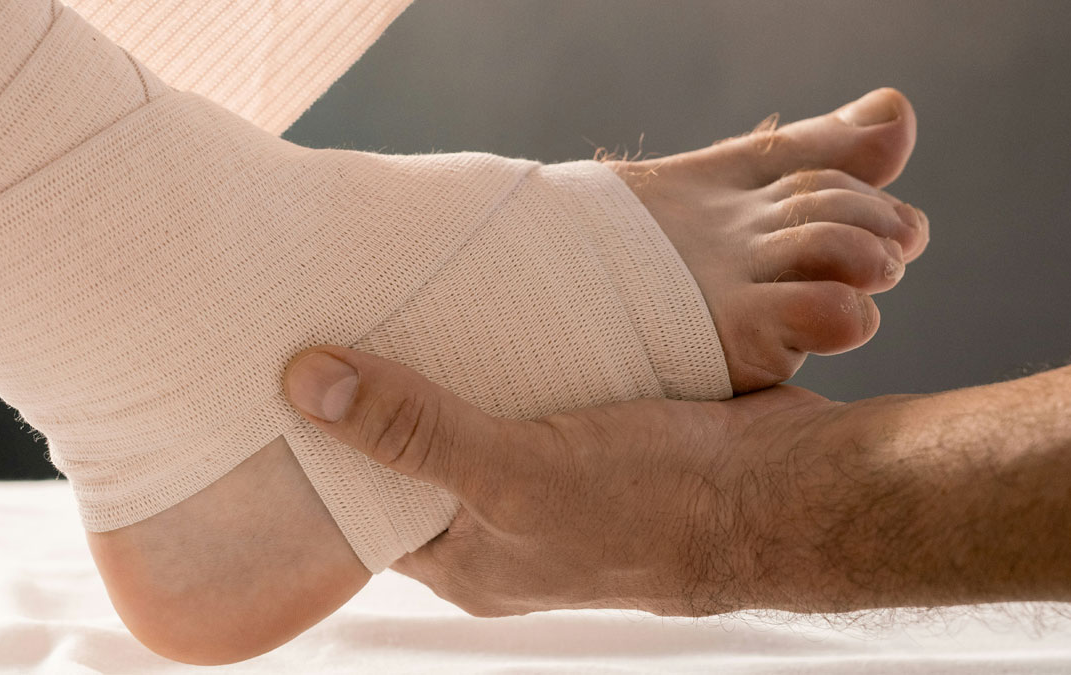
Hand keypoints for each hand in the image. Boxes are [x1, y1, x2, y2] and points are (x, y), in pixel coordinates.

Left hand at [282, 345, 851, 616]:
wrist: (785, 491)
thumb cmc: (657, 506)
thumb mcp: (516, 472)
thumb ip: (412, 431)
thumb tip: (306, 385)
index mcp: (469, 559)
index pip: (363, 509)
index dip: (321, 452)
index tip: (284, 386)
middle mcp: (502, 525)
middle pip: (415, 455)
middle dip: (379, 397)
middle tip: (333, 322)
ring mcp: (549, 478)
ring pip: (474, 414)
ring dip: (446, 365)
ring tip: (398, 295)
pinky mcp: (592, 433)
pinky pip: (528, 388)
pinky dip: (506, 351)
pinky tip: (488, 299)